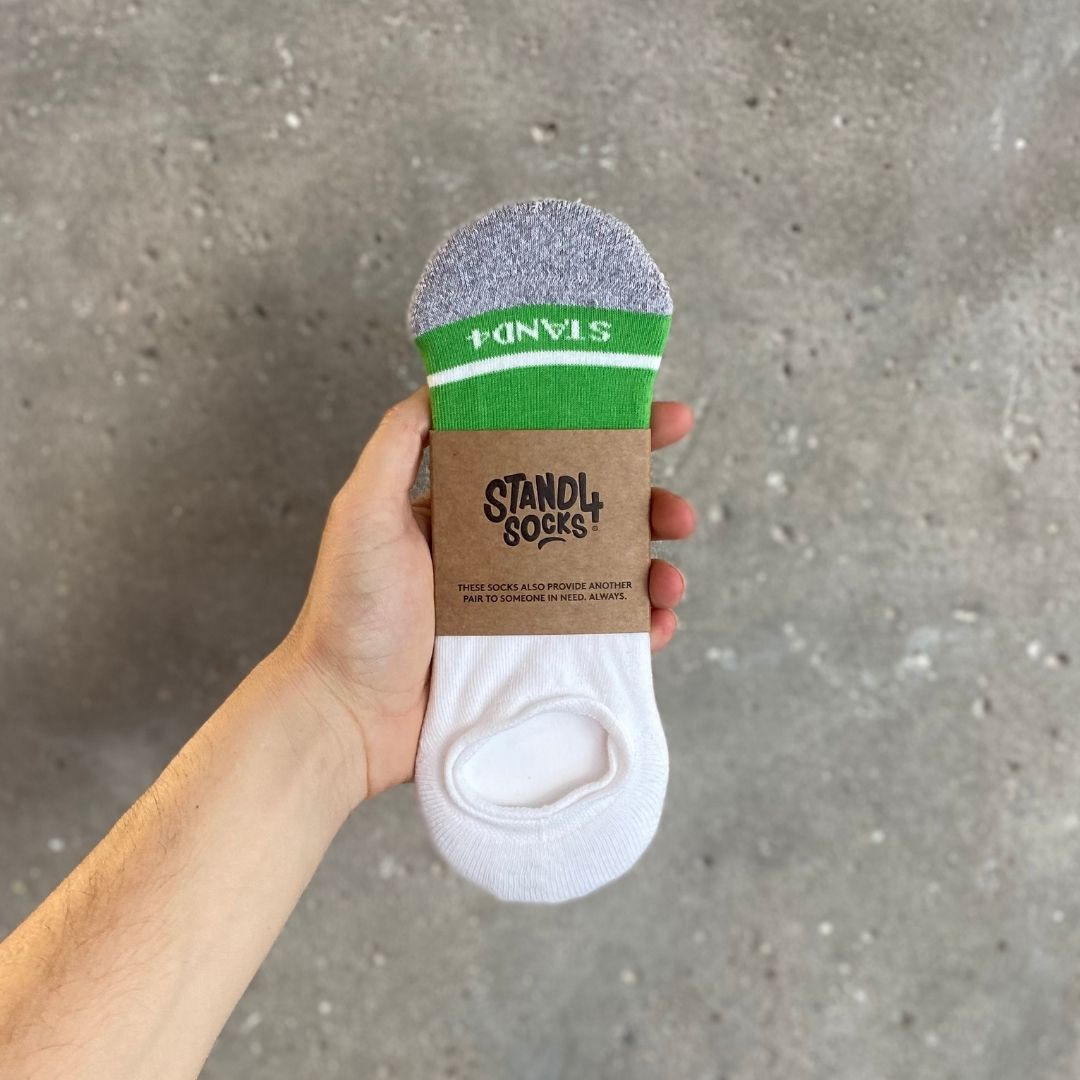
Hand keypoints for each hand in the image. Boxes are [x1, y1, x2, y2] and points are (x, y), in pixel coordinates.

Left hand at [281, 388, 695, 802]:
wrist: (344, 714)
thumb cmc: (350, 611)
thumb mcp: (363, 510)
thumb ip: (399, 442)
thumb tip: (445, 382)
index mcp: (475, 508)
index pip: (552, 455)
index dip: (612, 433)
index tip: (665, 419)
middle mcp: (507, 550)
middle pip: (596, 514)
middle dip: (650, 506)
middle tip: (679, 512)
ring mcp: (525, 605)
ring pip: (609, 575)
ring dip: (654, 569)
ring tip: (671, 579)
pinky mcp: (534, 656)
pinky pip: (601, 635)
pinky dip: (638, 628)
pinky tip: (657, 626)